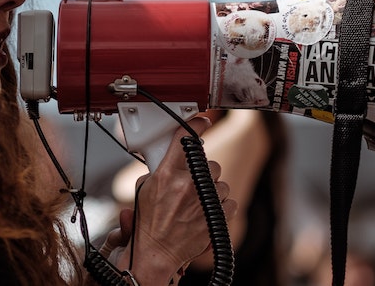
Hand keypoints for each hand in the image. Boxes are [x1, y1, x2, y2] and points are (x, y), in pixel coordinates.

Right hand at [102, 117, 237, 282]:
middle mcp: (187, 185)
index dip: (196, 126)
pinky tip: (208, 211)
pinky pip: (230, 201)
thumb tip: (172, 157)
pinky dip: (222, 206)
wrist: (157, 252)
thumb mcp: (144, 189)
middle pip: (209, 162)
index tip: (202, 122)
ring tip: (198, 201)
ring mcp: (203, 201)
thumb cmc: (149, 224)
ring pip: (221, 182)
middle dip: (203, 170)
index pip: (185, 139)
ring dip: (212, 190)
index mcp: (167, 174)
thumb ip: (160, 169)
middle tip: (192, 182)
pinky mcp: (216, 217)